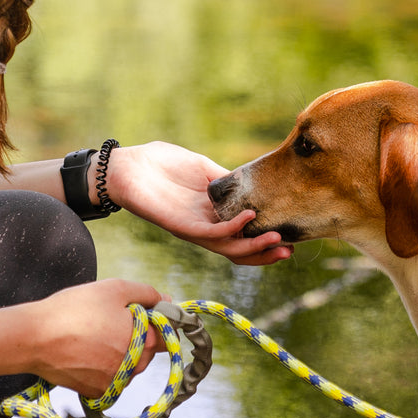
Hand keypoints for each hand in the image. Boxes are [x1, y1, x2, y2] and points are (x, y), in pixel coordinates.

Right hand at [29, 278, 168, 397]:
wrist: (35, 338)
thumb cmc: (75, 309)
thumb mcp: (114, 289)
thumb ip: (147, 293)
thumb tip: (167, 302)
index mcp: (143, 342)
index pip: (163, 335)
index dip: (152, 321)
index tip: (134, 313)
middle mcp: (133, 368)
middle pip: (144, 351)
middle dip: (132, 336)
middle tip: (106, 321)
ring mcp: (115, 383)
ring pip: (126, 365)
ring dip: (117, 352)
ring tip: (90, 335)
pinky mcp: (96, 392)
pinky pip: (108, 378)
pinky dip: (100, 367)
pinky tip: (82, 352)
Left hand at [105, 142, 292, 265]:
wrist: (127, 166)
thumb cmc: (162, 164)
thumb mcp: (203, 169)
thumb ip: (228, 180)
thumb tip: (255, 183)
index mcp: (212, 215)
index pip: (242, 235)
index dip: (264, 240)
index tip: (290, 238)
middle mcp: (204, 227)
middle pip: (238, 249)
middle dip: (264, 253)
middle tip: (288, 250)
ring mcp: (193, 228)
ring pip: (227, 248)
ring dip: (253, 246)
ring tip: (277, 239)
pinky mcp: (180, 225)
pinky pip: (210, 234)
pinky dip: (231, 229)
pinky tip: (249, 217)